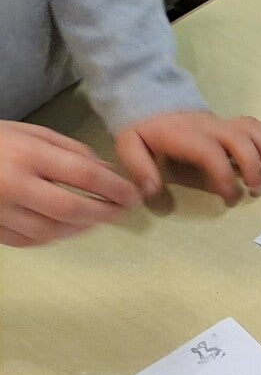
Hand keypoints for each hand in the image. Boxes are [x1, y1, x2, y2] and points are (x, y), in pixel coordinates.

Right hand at [0, 120, 141, 246]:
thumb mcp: (33, 133)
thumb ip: (73, 151)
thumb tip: (110, 173)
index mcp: (28, 154)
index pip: (84, 176)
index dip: (116, 188)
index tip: (133, 195)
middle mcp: (13, 185)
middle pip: (70, 210)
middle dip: (103, 213)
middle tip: (121, 212)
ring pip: (50, 232)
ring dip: (80, 229)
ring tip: (97, 220)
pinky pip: (27, 241)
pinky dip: (52, 237)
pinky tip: (66, 229)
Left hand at [115, 111, 260, 204]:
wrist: (152, 99)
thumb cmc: (144, 130)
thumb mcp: (129, 147)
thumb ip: (140, 169)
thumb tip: (152, 191)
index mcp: (186, 136)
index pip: (212, 154)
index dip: (225, 177)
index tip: (230, 197)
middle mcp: (210, 127)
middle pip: (242, 141)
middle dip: (255, 166)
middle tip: (257, 190)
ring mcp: (223, 122)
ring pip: (254, 131)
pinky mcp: (230, 122)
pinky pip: (256, 126)